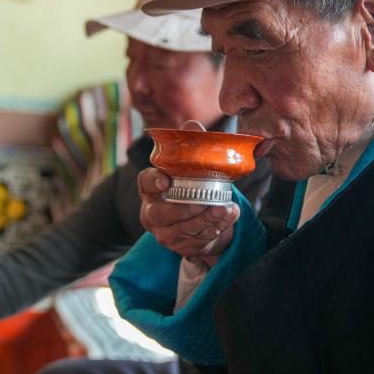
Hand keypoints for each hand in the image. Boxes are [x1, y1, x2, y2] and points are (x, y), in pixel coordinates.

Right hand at [138, 121, 239, 259]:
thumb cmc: (192, 186)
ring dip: (207, 219)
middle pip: (161, 214)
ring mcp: (167, 234)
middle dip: (184, 208)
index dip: (153, 181)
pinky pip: (199, 240)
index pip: (145, 183)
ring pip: (184, 229)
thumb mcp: (190, 164)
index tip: (165, 180)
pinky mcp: (183, 247)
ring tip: (225, 208)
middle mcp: (153, 213)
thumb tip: (193, 125)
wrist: (204, 217)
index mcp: (150, 190)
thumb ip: (191, 143)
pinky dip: (216, 228)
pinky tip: (229, 216)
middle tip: (205, 201)